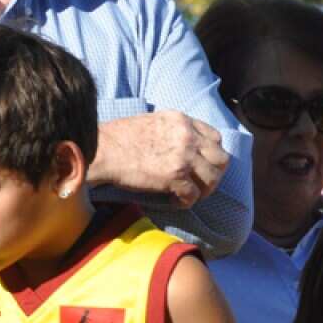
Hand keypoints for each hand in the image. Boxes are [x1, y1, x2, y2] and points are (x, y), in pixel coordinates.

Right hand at [92, 111, 229, 207]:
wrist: (101, 150)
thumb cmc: (117, 137)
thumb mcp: (151, 122)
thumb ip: (171, 130)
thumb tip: (179, 146)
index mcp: (181, 120)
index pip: (215, 138)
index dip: (211, 154)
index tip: (201, 163)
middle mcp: (187, 136)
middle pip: (220, 159)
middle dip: (214, 173)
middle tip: (201, 183)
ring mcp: (183, 156)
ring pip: (212, 179)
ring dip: (203, 190)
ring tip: (189, 195)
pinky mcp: (175, 176)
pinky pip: (193, 195)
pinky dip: (186, 202)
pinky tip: (174, 201)